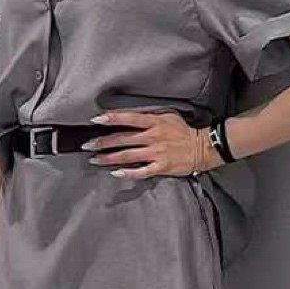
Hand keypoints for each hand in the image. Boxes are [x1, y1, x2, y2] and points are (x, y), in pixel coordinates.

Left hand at [82, 110, 217, 177]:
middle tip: (87, 145)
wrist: (203, 147)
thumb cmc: (183, 131)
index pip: (129, 118)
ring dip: (109, 158)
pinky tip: (115, 173)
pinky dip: (127, 173)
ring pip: (128, 156)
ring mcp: (157, 153)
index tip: (96, 119)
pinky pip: (141, 171)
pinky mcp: (161, 167)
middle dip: (102, 142)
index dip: (112, 118)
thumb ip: (150, 115)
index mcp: (154, 122)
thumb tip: (130, 116)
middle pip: (123, 139)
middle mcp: (153, 137)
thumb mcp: (168, 116)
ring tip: (94, 159)